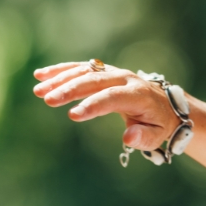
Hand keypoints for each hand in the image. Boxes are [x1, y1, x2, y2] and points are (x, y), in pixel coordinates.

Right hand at [32, 61, 181, 151]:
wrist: (166, 104)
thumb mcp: (156, 136)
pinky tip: (41, 75)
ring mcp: (113, 72)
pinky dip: (61, 70)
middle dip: (70, 89)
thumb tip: (128, 137)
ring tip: (39, 91)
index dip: (92, 105)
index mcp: (138, 95)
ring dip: (60, 79)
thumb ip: (143, 138)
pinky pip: (81, 67)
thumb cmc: (159, 125)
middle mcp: (125, 78)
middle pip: (94, 80)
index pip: (112, 97)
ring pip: (85, 71)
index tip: (72, 115)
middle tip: (48, 100)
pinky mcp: (104, 71)